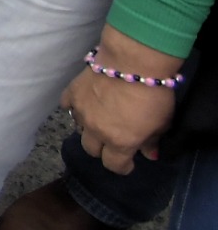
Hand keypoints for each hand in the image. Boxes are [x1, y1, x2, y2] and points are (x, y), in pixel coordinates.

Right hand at [63, 26, 184, 173]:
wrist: (132, 62)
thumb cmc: (153, 95)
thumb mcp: (162, 123)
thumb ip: (152, 141)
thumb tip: (148, 154)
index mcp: (120, 142)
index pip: (114, 166)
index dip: (122, 167)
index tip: (129, 162)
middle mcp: (96, 131)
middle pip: (92, 150)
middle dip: (103, 149)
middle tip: (114, 139)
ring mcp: (81, 112)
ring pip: (79, 129)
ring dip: (89, 128)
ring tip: (99, 118)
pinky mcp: (72, 93)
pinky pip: (68, 106)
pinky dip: (75, 108)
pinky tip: (84, 104)